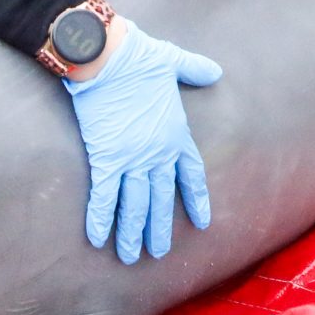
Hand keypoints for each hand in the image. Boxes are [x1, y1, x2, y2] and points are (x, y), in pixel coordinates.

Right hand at [64, 21, 221, 263]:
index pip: (191, 175)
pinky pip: (104, 197)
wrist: (109, 57)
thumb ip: (195, 69)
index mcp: (176, 133)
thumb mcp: (174, 61)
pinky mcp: (106, 158)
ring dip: (132, 233)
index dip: (196, 200)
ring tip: (131, 257)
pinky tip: (98, 240)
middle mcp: (157, 152)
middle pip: (161, 199)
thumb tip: (215, 71)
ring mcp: (132, 159)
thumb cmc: (140, 56)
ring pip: (134, 205)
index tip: (202, 222)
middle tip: (159, 252)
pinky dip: (101, 220)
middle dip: (159, 228)